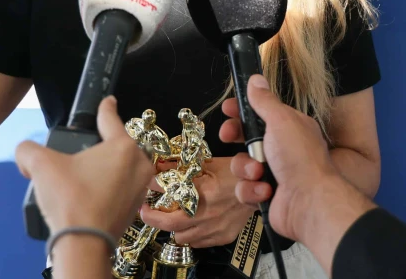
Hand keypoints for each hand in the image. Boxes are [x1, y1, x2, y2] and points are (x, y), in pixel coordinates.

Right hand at [14, 96, 155, 239]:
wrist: (83, 244)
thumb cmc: (69, 200)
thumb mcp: (40, 165)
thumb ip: (28, 150)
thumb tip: (25, 155)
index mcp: (122, 146)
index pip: (111, 119)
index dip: (105, 108)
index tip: (107, 101)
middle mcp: (138, 163)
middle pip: (119, 144)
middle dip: (102, 146)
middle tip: (83, 153)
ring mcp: (140, 186)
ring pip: (123, 167)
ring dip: (106, 168)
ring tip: (83, 177)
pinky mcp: (136, 206)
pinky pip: (123, 186)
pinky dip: (109, 186)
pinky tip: (90, 194)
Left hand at [139, 156, 255, 247]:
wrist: (261, 187)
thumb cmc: (237, 173)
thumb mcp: (208, 164)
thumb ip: (182, 166)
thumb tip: (159, 166)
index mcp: (205, 192)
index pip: (169, 199)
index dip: (154, 196)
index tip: (145, 194)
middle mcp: (209, 213)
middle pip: (170, 224)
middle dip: (154, 218)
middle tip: (146, 211)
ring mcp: (216, 228)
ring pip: (182, 236)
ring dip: (173, 227)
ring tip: (171, 216)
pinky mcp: (222, 236)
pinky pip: (197, 242)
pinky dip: (190, 234)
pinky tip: (191, 224)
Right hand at [218, 75, 338, 241]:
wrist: (310, 202)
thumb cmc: (299, 157)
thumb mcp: (281, 120)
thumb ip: (265, 101)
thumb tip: (256, 78)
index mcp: (288, 128)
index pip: (260, 115)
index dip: (241, 112)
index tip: (227, 109)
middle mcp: (281, 150)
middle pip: (245, 139)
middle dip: (235, 139)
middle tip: (227, 136)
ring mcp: (273, 174)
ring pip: (241, 166)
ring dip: (246, 168)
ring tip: (259, 173)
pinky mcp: (265, 196)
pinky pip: (245, 189)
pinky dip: (252, 190)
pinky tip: (265, 191)